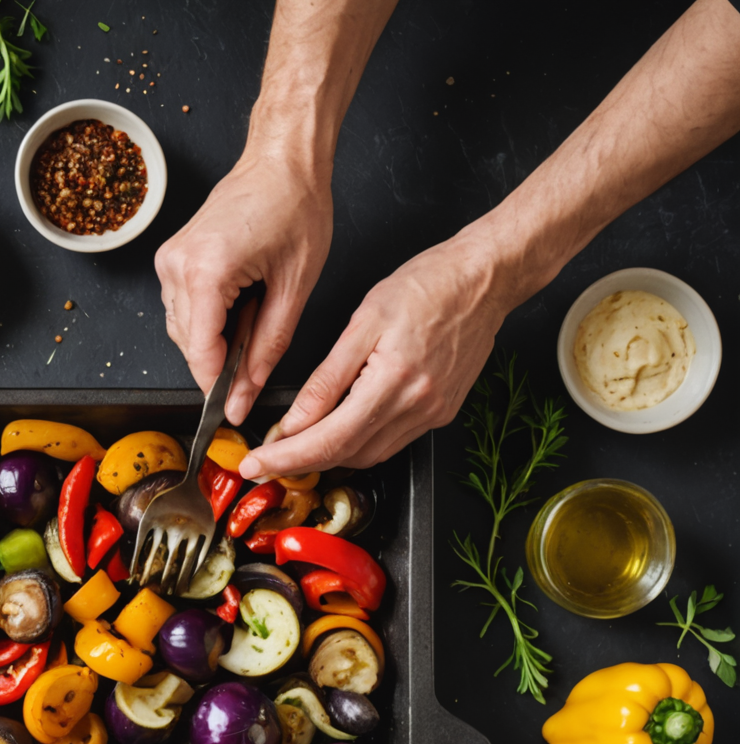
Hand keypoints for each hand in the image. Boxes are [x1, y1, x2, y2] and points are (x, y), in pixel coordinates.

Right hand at [156, 149, 332, 422]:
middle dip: (219, 364)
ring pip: (183, 331)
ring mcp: (169, 261)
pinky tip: (236, 308)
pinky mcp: (172, 258)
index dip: (217, 388)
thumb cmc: (295, 205)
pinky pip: (182, 309)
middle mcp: (178, 266)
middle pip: (189, 346)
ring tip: (253, 320)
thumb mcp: (295, 286)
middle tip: (256, 361)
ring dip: (214, 341)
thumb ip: (268, 347)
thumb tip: (246, 392)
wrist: (281, 159)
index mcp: (207, 272)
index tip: (232, 412)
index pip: (202, 352)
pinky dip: (207, 321)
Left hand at [237, 234, 509, 479]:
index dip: (287, 459)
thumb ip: (326, 379)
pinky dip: (358, 444)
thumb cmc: (428, 285)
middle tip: (265, 460)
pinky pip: (390, 443)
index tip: (256, 465)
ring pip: (368, 456)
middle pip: (346, 456)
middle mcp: (417, 406)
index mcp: (394, 381)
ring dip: (329, 457)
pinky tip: (339, 432)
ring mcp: (433, 414)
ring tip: (295, 447)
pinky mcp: (441, 413)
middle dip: (300, 463)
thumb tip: (293, 422)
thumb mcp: (363, 322)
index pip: (328, 440)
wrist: (486, 278)